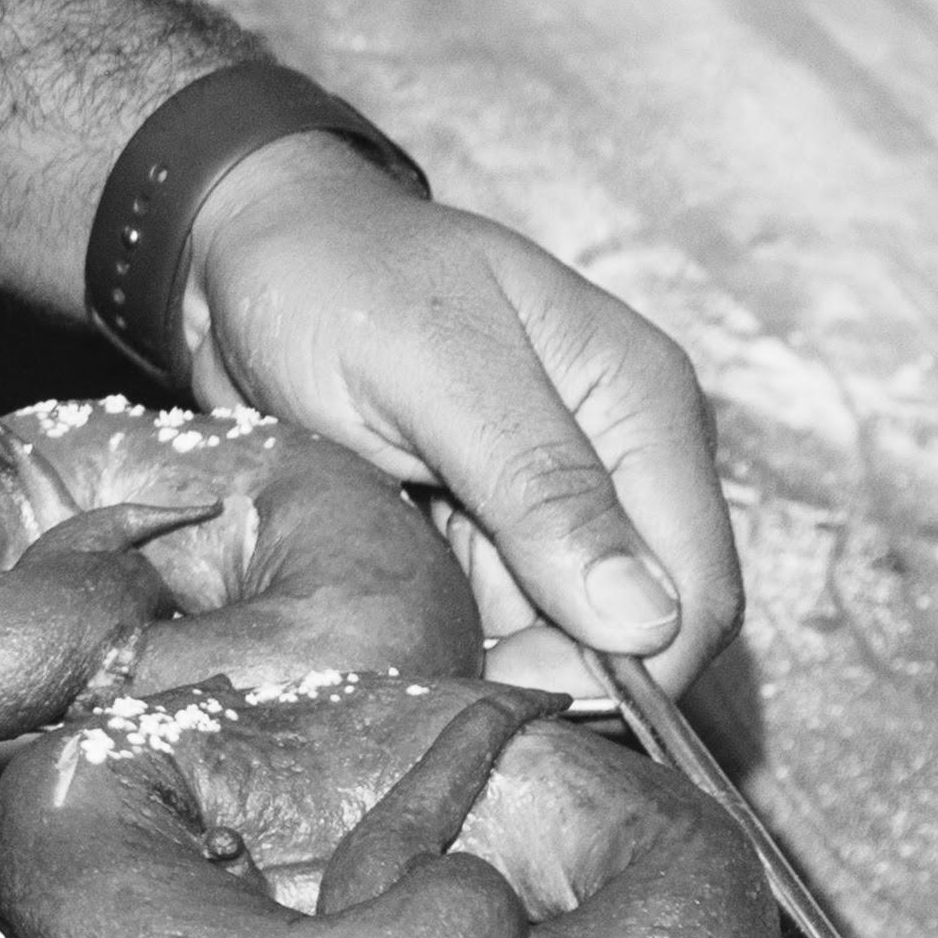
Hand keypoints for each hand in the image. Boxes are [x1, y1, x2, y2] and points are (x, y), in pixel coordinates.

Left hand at [185, 138, 742, 678]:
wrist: (241, 252)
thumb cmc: (333, 276)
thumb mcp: (433, 369)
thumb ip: (540, 484)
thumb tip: (646, 618)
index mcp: (643, 406)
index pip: (696, 588)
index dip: (633, 666)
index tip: (526, 685)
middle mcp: (617, 460)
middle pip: (635, 629)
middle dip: (548, 659)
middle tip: (437, 647)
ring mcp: (551, 500)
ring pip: (558, 635)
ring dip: (488, 645)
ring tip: (397, 594)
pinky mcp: (485, 527)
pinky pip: (495, 617)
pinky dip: (448, 623)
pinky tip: (390, 587)